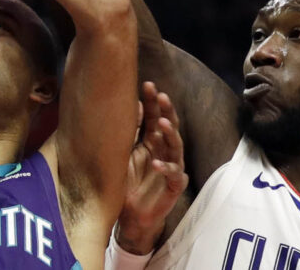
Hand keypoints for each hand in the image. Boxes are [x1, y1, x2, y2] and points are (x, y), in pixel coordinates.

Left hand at [117, 81, 187, 255]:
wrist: (131, 215)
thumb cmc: (127, 182)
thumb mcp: (124, 154)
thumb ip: (129, 132)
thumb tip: (131, 104)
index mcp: (152, 141)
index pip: (156, 116)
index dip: (154, 101)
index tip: (147, 84)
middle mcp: (164, 151)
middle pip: (169, 127)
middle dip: (167, 111)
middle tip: (161, 96)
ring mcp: (171, 168)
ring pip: (175, 147)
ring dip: (169, 134)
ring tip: (162, 124)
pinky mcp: (174, 187)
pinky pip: (174, 176)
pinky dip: (166, 169)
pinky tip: (157, 163)